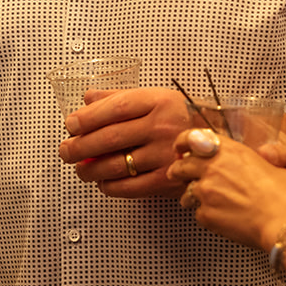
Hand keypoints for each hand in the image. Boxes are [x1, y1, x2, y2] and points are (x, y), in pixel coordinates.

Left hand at [58, 87, 190, 197]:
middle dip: (81, 146)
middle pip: (111, 137)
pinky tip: (102, 182)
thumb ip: (120, 97)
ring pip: (117, 164)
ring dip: (91, 170)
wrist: (219, 146)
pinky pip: (131, 187)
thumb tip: (87, 98)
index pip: (115, 107)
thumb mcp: (157, 99)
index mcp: (159, 101)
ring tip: (80, 170)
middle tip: (66, 151)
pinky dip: (111, 186)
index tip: (70, 124)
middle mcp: (163, 126)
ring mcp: (166, 154)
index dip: (87, 117)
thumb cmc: (183, 119)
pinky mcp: (168, 180)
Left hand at [168, 128, 285, 250]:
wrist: (285, 222)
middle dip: (178, 170)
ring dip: (192, 196)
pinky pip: (198, 214)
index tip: (180, 148)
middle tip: (178, 175)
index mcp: (227, 150)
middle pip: (181, 166)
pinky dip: (206, 215)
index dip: (182, 142)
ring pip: (187, 193)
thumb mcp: (269, 162)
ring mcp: (206, 192)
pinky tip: (222, 217)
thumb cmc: (284, 194)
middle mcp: (211, 168)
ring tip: (207, 201)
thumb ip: (244, 158)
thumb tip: (241, 160)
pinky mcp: (205, 215)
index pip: (192, 138)